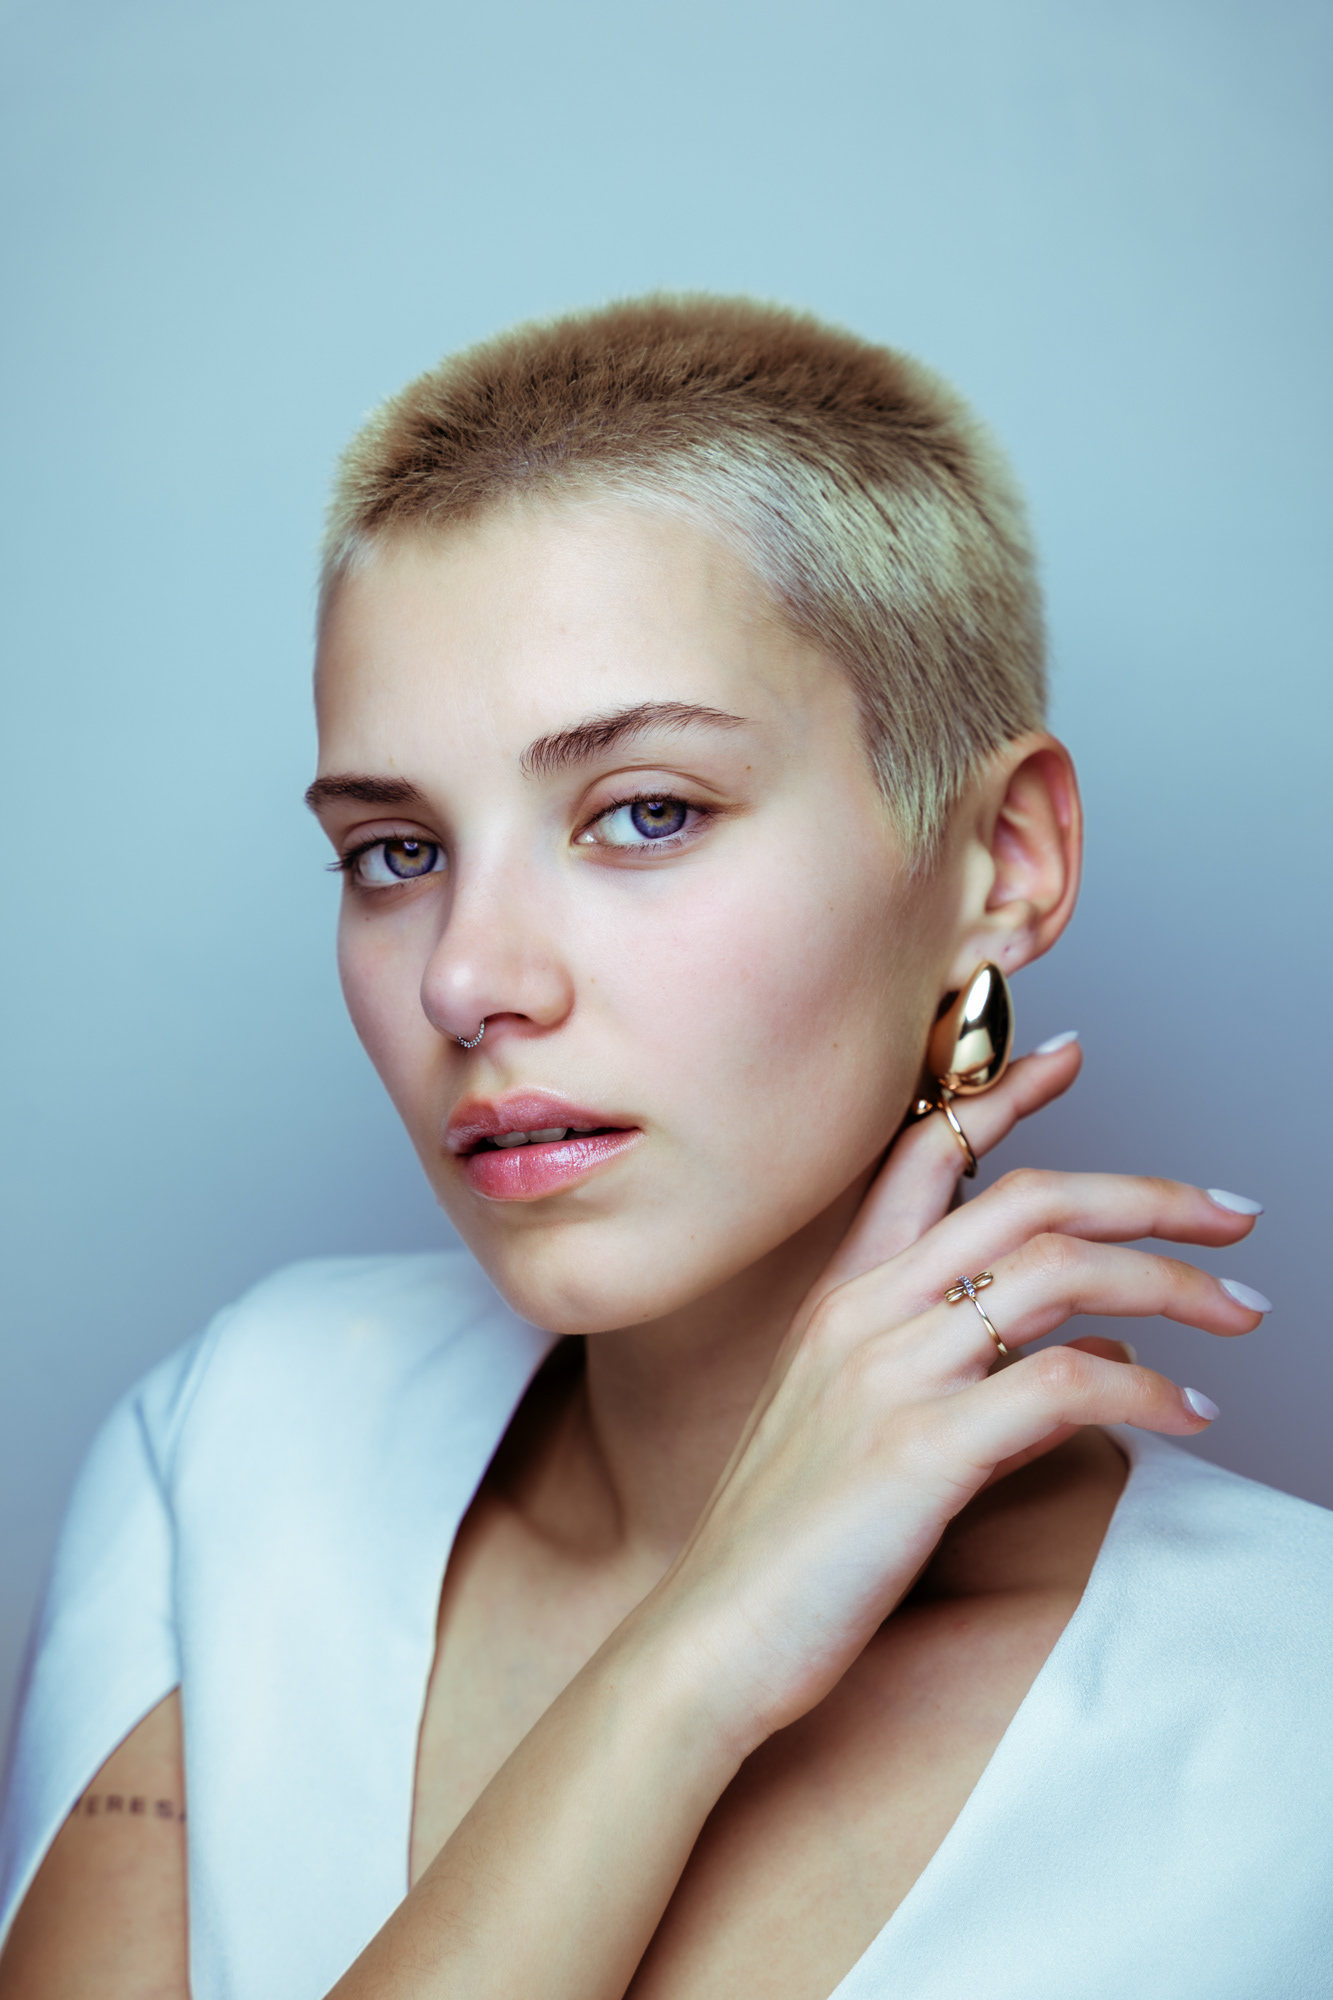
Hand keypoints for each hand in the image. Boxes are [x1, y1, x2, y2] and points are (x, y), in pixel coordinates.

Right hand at [642, 1093, 1264, 1754]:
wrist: (709, 1640)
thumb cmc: (786, 1543)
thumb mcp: (864, 1430)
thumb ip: (971, 1371)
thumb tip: (1091, 1343)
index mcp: (841, 1297)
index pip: (925, 1154)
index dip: (1001, 1093)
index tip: (1070, 1054)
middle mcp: (862, 1314)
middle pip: (1028, 1200)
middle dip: (1148, 1196)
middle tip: (1235, 1214)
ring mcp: (886, 1376)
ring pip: (1058, 1272)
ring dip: (1172, 1282)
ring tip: (1240, 1313)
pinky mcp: (918, 1452)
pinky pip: (1066, 1383)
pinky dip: (1148, 1386)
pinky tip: (1189, 1412)